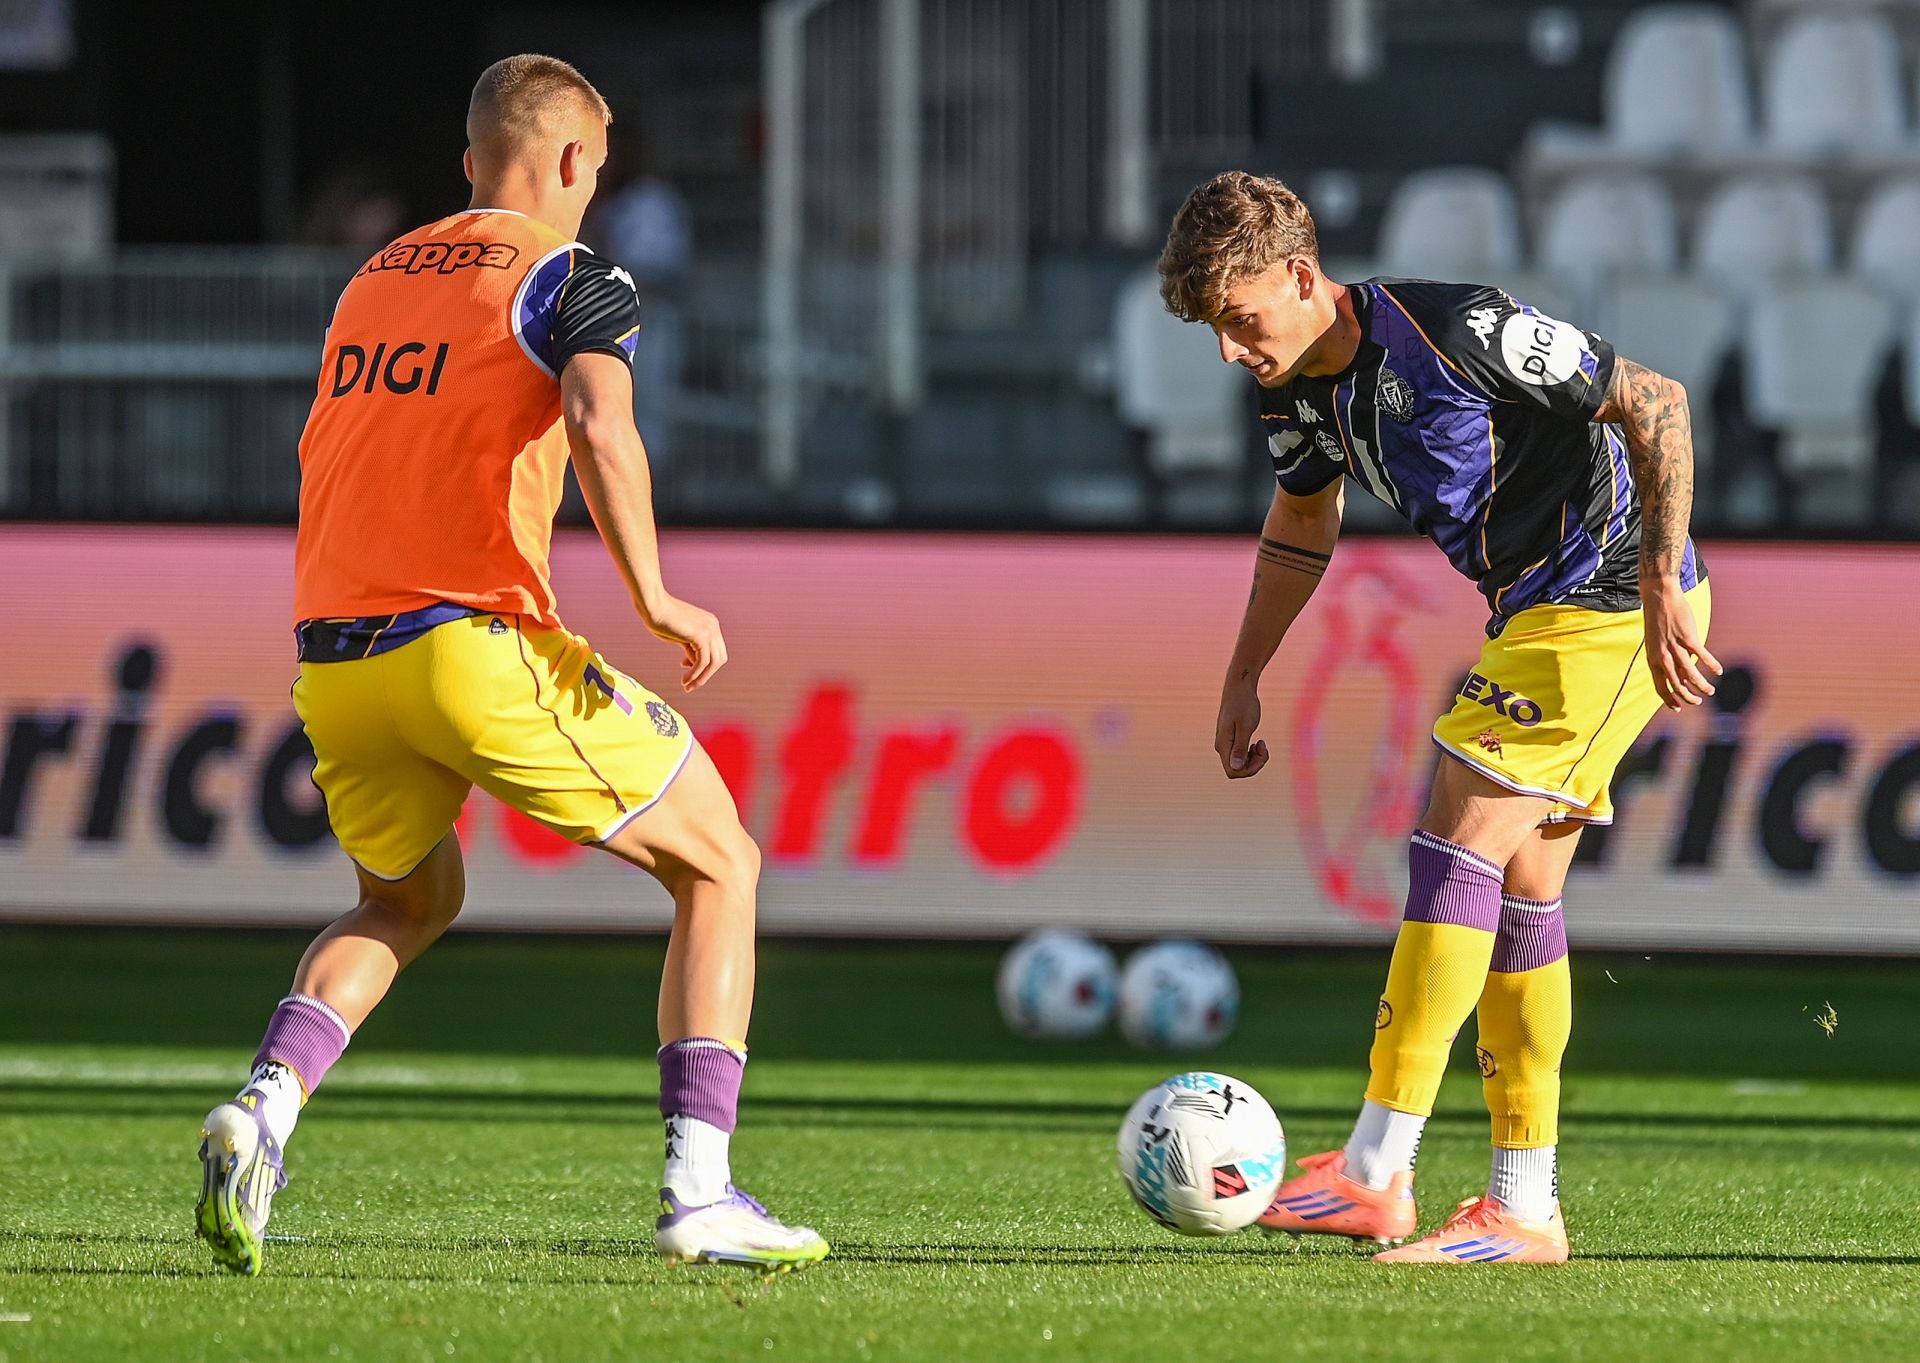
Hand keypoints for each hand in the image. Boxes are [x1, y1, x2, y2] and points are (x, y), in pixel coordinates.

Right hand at [643, 595, 727, 691]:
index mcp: (710, 624)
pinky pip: (703, 662)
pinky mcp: (701, 636)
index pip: (715, 651)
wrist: (653, 606)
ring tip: (688, 687)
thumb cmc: (661, 619)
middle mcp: (713, 626)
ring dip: (702, 678)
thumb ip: (690, 648)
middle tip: (690, 684)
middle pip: (719, 658)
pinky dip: (695, 674)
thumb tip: (694, 663)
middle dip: (706, 674)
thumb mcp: (680, 637)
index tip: (684, 666)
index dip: (704, 664)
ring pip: (714, 663)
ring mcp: (710, 630)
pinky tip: (684, 680)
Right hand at [1214, 681, 1269, 778]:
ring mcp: (1225, 743)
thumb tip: (1235, 768)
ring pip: (1239, 763)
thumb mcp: (1245, 726)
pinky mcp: (1230, 739)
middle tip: (1264, 747)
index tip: (1261, 754)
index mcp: (1224, 745)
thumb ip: (1240, 748)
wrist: (1239, 687)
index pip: (1233, 771)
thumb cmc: (1244, 704)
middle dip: (1254, 763)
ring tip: (1261, 743)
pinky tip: (1257, 742)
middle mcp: (1221, 746)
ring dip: (1254, 758)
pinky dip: (1251, 753)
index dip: (1250, 770)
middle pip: (1237, 769)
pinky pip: (1240, 755)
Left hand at [1641, 580, 1720, 709]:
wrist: (1659, 597)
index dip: (1669, 700)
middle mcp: (1662, 656)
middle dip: (1688, 697)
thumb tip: (1681, 676)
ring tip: (1711, 691)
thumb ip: (1669, 660)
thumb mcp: (1657, 644)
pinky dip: (1712, 665)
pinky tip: (1719, 671)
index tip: (1678, 708)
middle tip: (1698, 701)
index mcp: (1652, 659)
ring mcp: (1675, 647)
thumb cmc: (1659, 621)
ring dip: (1702, 686)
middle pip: (1676, 685)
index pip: (1659, 686)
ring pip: (1690, 675)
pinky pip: (1702, 656)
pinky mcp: (1689, 638)